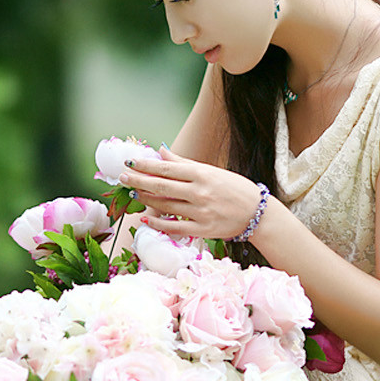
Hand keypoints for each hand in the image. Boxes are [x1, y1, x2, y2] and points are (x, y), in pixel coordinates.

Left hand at [121, 146, 266, 240]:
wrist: (257, 213)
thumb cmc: (234, 188)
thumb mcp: (211, 171)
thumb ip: (184, 163)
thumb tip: (161, 151)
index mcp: (202, 174)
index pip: (167, 168)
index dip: (145, 165)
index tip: (129, 162)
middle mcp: (199, 192)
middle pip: (161, 186)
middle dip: (138, 181)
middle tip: (121, 177)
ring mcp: (200, 212)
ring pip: (165, 205)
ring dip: (145, 199)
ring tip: (132, 193)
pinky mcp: (203, 229)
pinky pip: (174, 227)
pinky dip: (158, 223)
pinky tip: (145, 218)